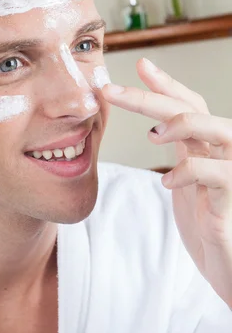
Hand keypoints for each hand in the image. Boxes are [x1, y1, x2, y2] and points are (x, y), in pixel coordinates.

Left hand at [102, 58, 231, 307]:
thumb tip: (157, 124)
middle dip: (150, 97)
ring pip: (216, 130)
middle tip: (112, 92)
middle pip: (192, 108)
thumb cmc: (208, 223)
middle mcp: (224, 151)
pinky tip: (168, 182)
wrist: (229, 267)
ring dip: (181, 125)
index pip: (188, 102)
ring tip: (152, 135)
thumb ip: (179, 151)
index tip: (139, 66)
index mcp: (207, 145)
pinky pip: (215, 174)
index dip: (165, 83)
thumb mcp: (186, 179)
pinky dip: (188, 172)